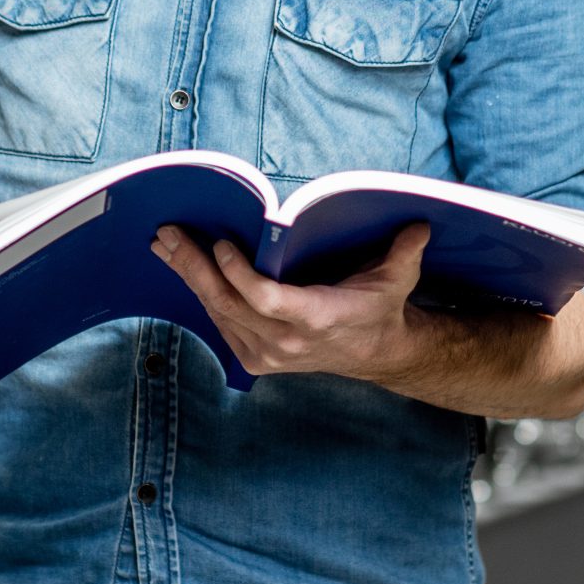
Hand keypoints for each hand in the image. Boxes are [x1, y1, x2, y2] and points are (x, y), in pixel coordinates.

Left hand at [152, 222, 430, 383]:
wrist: (374, 353)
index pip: (266, 299)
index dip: (238, 274)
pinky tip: (183, 268)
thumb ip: (404, 251)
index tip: (221, 244)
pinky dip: (200, 294)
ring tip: (164, 244)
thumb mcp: (397, 277)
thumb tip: (419, 223)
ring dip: (188, 276)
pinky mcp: (254, 359)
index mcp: (315, 318)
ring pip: (216, 312)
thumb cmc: (379, 306)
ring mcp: (266, 354)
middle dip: (193, 266)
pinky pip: (219, 322)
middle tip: (168, 234)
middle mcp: (285, 342)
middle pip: (227, 303)